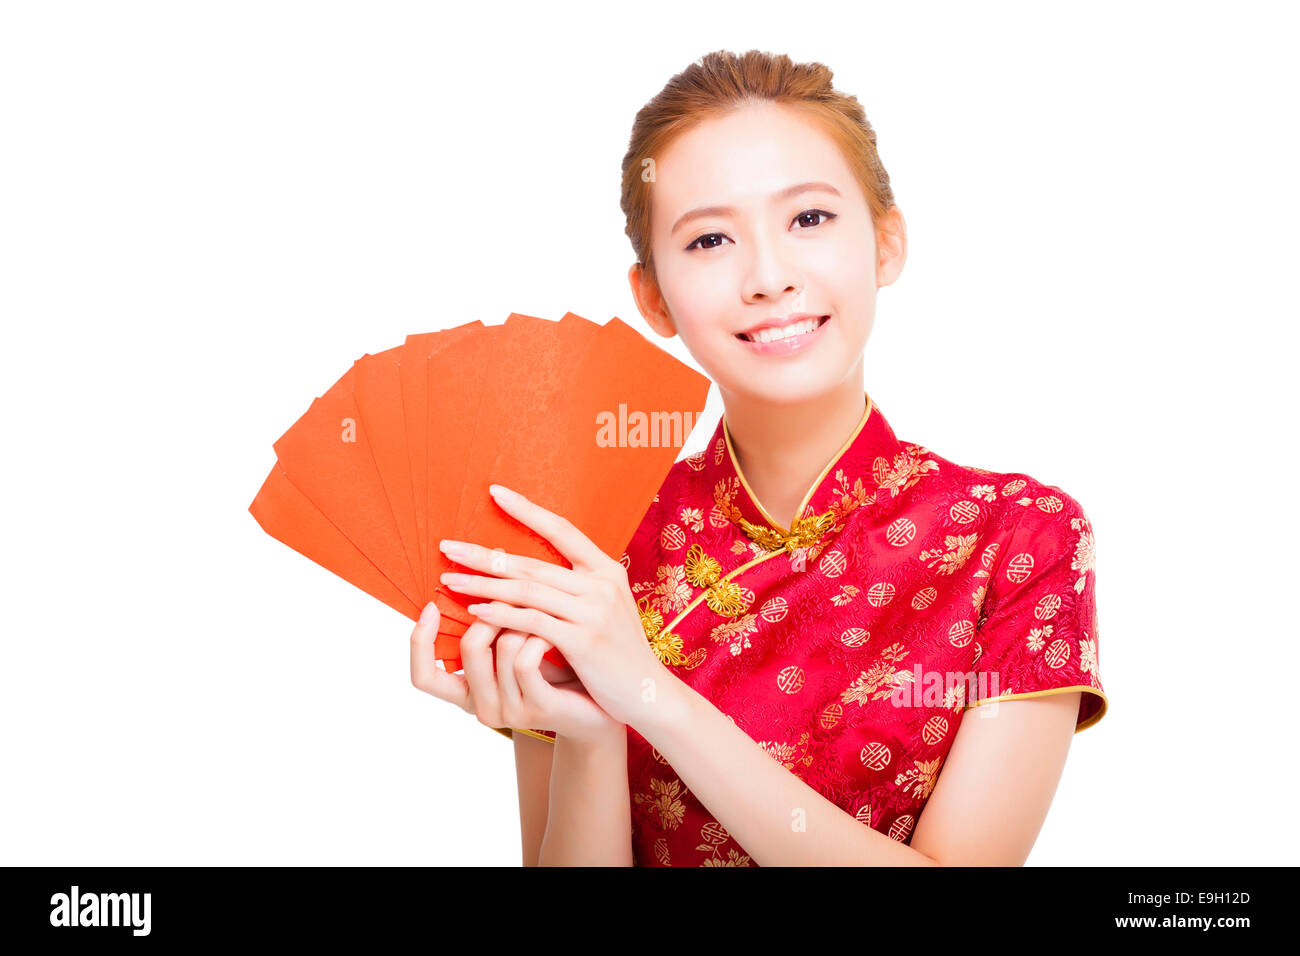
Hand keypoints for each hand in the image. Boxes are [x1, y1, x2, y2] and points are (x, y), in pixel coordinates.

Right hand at [409, 601, 622, 743]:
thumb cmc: (556, 667)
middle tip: (510, 588)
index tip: (431, 603)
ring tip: (542, 607)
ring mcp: (510, 711)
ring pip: (502, 647)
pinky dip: (538, 636)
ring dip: (524, 618)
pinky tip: (553, 627)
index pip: (423, 677)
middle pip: (468, 648)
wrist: (599, 704)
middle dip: (490, 610)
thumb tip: (478, 564)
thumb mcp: (516, 646)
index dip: (420, 641)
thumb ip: (493, 624)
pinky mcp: (538, 708)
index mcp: (467, 692)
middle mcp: (482, 706)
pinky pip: (526, 661)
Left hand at [436, 483, 674, 730]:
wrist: (648, 693)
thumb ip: (575, 588)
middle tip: (448, 547)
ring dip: (483, 583)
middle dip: (485, 554)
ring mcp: (594, 611)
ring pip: (527, 589)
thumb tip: (529, 571)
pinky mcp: (583, 640)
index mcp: (607, 569)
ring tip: (450, 579)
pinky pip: (532, 620)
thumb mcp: (604, 609)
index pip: (562, 530)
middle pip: (533, 561)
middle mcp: (602, 584)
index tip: (494, 493)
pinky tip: (476, 609)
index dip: (527, 510)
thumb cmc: (617, 652)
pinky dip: (501, 613)